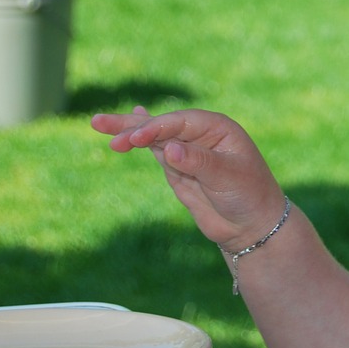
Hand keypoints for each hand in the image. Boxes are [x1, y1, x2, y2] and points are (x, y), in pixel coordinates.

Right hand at [91, 107, 285, 251]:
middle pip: (162, 124)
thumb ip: (198, 162)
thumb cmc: (249, 195)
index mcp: (218, 129)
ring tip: (98, 124)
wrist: (251, 225)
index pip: (180, 122)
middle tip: (97, 123)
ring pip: (154, 137)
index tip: (134, 139)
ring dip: (128, 132)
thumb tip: (168, 148)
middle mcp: (202, 135)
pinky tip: (129, 130)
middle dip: (131, 125)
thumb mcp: (227, 177)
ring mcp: (188, 151)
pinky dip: (142, 142)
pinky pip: (156, 151)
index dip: (155, 127)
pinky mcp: (179, 169)